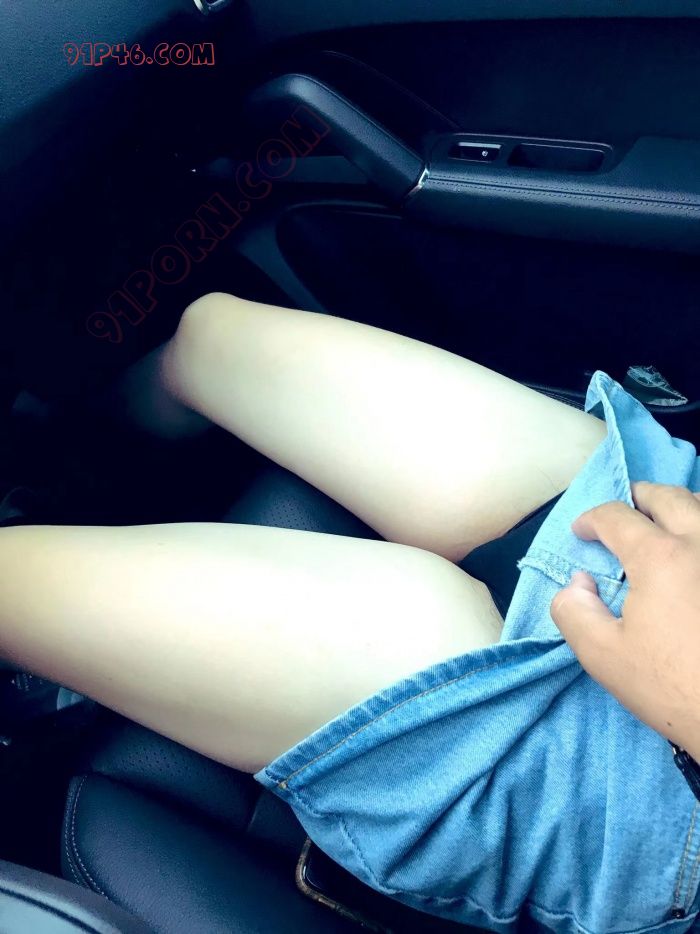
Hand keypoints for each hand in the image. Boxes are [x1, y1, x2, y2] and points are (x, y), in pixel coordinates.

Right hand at [550, 482, 699, 760]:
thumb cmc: (674, 688)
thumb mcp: (604, 657)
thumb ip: (574, 611)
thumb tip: (578, 584)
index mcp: (660, 557)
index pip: (617, 517)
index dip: (591, 520)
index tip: (581, 533)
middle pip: (667, 497)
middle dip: (638, 498)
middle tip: (624, 513)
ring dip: (677, 509)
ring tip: (663, 527)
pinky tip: (694, 557)